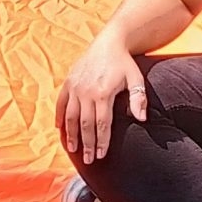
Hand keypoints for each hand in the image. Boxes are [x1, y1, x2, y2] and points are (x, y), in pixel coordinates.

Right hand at [58, 35, 147, 164]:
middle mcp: (86, 92)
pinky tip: (60, 129)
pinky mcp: (68, 82)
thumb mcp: (136, 79)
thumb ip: (138, 99)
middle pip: (85, 124)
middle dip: (87, 144)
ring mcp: (75, 87)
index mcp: (103, 93)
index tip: (101, 156)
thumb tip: (141, 119)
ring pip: (71, 117)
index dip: (101, 141)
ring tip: (73, 150)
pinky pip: (61, 103)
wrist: (109, 41)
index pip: (102, 124)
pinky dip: (60, 116)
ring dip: (71, 135)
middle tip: (88, 160)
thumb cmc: (125, 63)